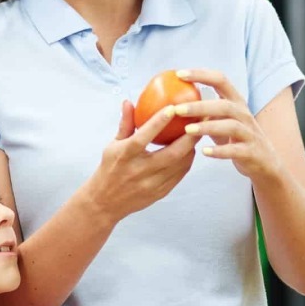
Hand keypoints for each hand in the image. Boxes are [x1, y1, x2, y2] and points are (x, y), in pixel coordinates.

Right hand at [82, 99, 195, 222]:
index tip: (174, 108)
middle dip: (189, 137)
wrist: (105, 203)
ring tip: (196, 134)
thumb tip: (129, 102)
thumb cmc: (109, 169)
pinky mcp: (160, 193)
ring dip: (191, 148)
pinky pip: (180, 175)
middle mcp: (140, 170)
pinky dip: (187, 161)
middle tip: (199, 121)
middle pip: (172, 153)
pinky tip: (189, 151)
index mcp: (126, 155)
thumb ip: (125, 124)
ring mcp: (152, 184)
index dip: (160, 121)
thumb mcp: (113, 145)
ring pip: (181, 165)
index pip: (144, 136)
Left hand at [170, 69, 282, 181]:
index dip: (201, 74)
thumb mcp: (222, 120)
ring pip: (231, 126)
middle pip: (223, 105)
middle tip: (177, 109)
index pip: (220, 80)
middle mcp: (244, 114)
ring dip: (208, 127)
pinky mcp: (251, 152)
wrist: (265, 162)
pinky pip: (235, 150)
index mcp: (236, 102)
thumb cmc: (236, 138)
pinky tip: (204, 152)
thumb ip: (205, 110)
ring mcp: (249, 133)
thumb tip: (174, 101)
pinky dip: (220, 151)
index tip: (179, 74)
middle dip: (199, 106)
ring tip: (187, 130)